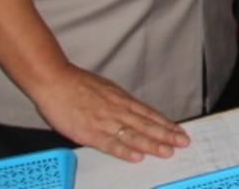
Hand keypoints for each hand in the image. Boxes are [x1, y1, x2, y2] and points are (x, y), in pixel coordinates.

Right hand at [32, 64, 188, 160]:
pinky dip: (124, 151)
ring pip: (133, 135)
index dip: (166, 124)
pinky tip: (137, 157)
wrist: (55, 81)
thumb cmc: (77, 85)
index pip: (149, 114)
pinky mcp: (89, 133)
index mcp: (122, 100)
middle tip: (184, 142)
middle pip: (147, 124)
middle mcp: (118, 110)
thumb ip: (118, 103)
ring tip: (168, 151)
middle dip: (167, 134)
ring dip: (152, 144)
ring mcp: (104, 122)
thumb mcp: (105, 90)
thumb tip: (130, 112)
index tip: (180, 131)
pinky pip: (110, 144)